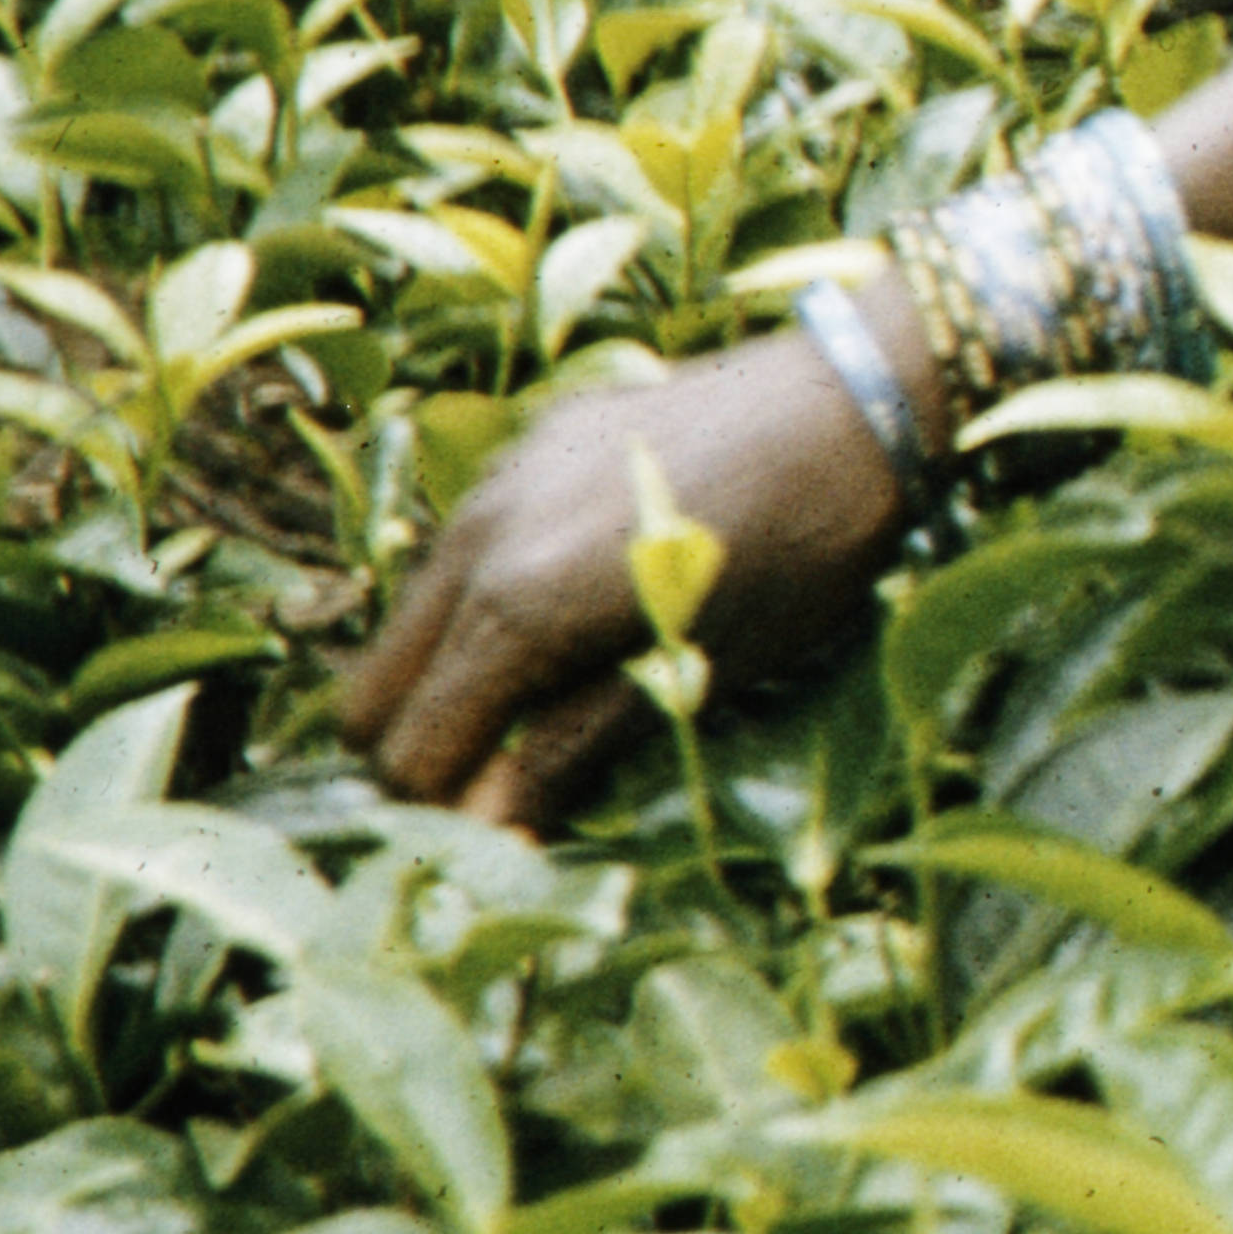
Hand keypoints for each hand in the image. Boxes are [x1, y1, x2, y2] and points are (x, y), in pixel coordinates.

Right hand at [323, 331, 917, 832]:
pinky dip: (490, 602)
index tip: (503, 833)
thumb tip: (485, 833)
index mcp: (514, 606)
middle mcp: (476, 538)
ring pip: (414, 617)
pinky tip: (582, 607)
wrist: (857, 400)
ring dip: (457, 674)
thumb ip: (571, 751)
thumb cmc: (801, 555)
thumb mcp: (696, 673)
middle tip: (513, 777)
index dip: (445, 811)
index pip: (410, 750)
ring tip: (555, 698)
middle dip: (427, 747)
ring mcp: (495, 483)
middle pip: (375, 691)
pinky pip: (467, 551)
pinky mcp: (527, 449)